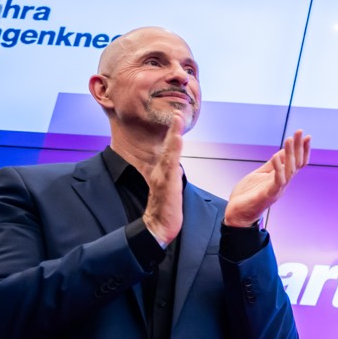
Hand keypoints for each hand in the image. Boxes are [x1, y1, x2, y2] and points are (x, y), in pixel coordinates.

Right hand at [142, 118, 185, 245]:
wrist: (158, 226)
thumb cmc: (166, 207)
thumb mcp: (170, 187)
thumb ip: (172, 175)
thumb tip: (176, 167)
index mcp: (164, 171)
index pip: (169, 148)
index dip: (173, 132)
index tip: (177, 116)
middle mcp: (161, 171)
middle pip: (168, 146)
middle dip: (173, 128)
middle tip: (178, 112)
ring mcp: (162, 177)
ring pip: (169, 153)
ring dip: (174, 136)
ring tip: (177, 121)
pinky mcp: (166, 185)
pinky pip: (170, 167)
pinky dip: (173, 153)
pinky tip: (177, 142)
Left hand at [224, 131, 310, 227]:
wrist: (237, 214)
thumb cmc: (248, 195)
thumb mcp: (260, 174)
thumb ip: (272, 165)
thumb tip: (282, 152)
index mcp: (281, 178)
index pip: (296, 162)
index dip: (302, 149)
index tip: (305, 136)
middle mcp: (283, 183)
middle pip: (295, 163)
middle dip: (298, 147)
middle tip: (299, 131)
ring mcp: (277, 189)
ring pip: (289, 170)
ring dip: (289, 154)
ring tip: (289, 139)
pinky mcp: (268, 195)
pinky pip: (277, 181)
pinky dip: (278, 168)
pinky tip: (276, 156)